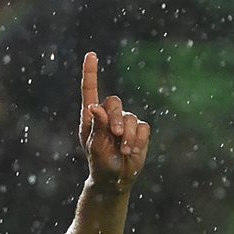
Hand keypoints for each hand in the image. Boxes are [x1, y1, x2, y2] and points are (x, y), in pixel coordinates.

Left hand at [78, 52, 150, 190]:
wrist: (115, 179)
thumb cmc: (100, 163)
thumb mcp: (95, 146)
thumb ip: (97, 126)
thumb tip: (94, 106)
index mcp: (91, 118)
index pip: (90, 91)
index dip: (91, 73)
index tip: (91, 55)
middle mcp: (108, 116)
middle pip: (115, 103)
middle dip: (117, 119)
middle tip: (116, 135)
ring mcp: (125, 121)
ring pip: (130, 118)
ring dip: (127, 136)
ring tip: (122, 151)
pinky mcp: (140, 130)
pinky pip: (142, 127)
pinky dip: (137, 140)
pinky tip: (131, 151)